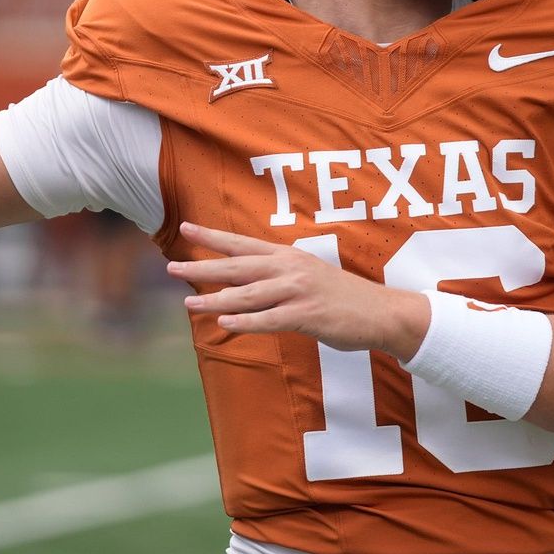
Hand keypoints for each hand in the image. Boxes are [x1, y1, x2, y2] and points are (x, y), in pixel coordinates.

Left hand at [168, 221, 429, 357]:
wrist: (382, 312)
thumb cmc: (342, 297)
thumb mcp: (309, 275)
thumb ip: (279, 275)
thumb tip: (245, 281)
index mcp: (288, 256)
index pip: (243, 243)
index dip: (213, 237)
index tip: (186, 229)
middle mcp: (290, 269)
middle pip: (238, 266)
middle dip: (203, 266)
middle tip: (171, 267)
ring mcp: (299, 291)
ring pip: (249, 295)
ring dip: (216, 299)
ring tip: (189, 303)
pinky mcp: (308, 316)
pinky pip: (271, 320)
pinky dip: (247, 323)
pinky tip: (226, 324)